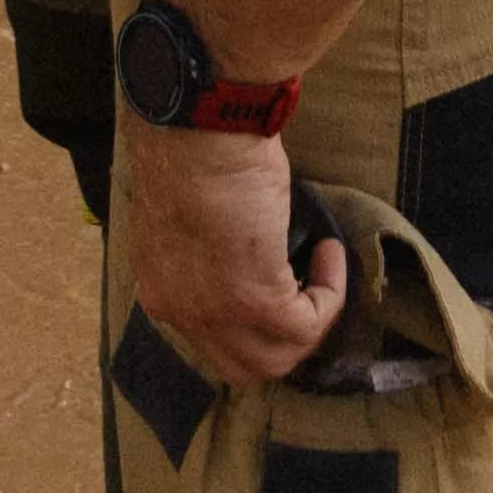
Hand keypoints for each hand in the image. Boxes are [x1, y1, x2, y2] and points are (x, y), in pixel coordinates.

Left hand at [118, 129, 344, 387]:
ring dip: (312, 321)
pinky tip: (330, 253)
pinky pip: (308, 324)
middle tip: (308, 292)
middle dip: (284, 339)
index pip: (211, 341)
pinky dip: (329, 295)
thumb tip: (249, 254)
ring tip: (323, 268)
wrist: (197, 126)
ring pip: (277, 359)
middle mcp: (181, 313)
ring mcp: (216, 313)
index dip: (253, 324)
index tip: (282, 282)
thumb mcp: (195, 216)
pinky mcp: (255, 300)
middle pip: (244, 366)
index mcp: (162, 290)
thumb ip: (212, 251)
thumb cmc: (195, 148)